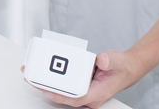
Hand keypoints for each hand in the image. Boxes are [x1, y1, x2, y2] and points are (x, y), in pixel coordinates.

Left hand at [23, 49, 141, 108]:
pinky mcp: (81, 85)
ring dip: (46, 83)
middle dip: (46, 87)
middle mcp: (89, 95)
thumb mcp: (117, 60)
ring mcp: (85, 91)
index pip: (76, 98)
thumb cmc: (122, 67)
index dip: (60, 96)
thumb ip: (110, 60)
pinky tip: (42, 71)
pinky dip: (53, 78)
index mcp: (98, 92)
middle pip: (65, 95)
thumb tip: (101, 60)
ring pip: (63, 91)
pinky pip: (65, 84)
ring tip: (31, 74)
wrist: (127, 68)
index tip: (47, 90)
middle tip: (31, 78)